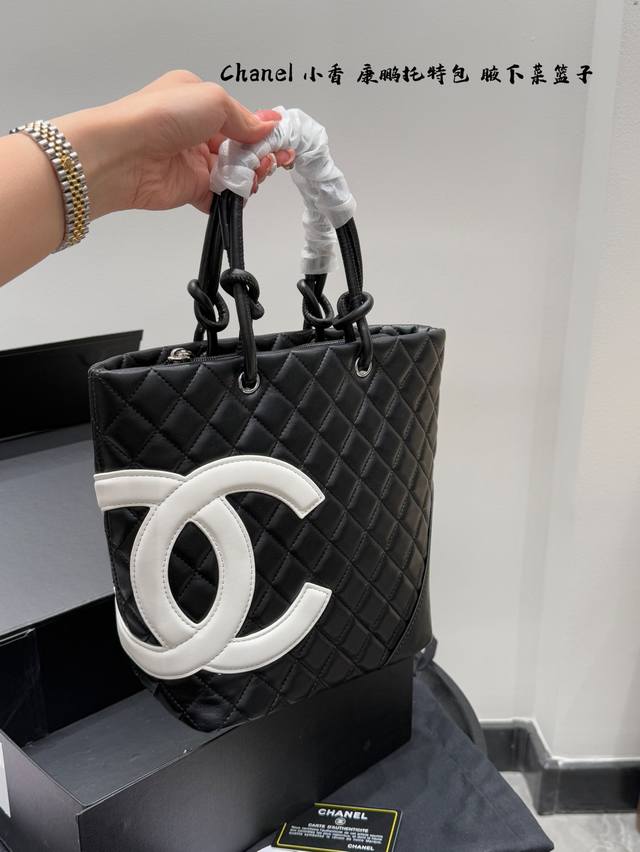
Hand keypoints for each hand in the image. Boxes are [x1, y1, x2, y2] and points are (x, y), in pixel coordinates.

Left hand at [53, 70, 295, 218]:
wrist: (124, 154)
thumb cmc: (161, 116)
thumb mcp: (214, 100)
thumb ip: (245, 119)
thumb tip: (268, 127)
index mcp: (198, 101)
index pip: (240, 118)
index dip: (262, 130)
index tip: (281, 141)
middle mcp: (195, 131)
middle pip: (241, 148)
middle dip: (260, 156)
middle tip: (269, 162)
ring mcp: (193, 162)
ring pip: (234, 173)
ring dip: (249, 176)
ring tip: (252, 176)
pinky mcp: (189, 189)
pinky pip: (219, 197)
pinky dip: (232, 198)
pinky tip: (238, 193)